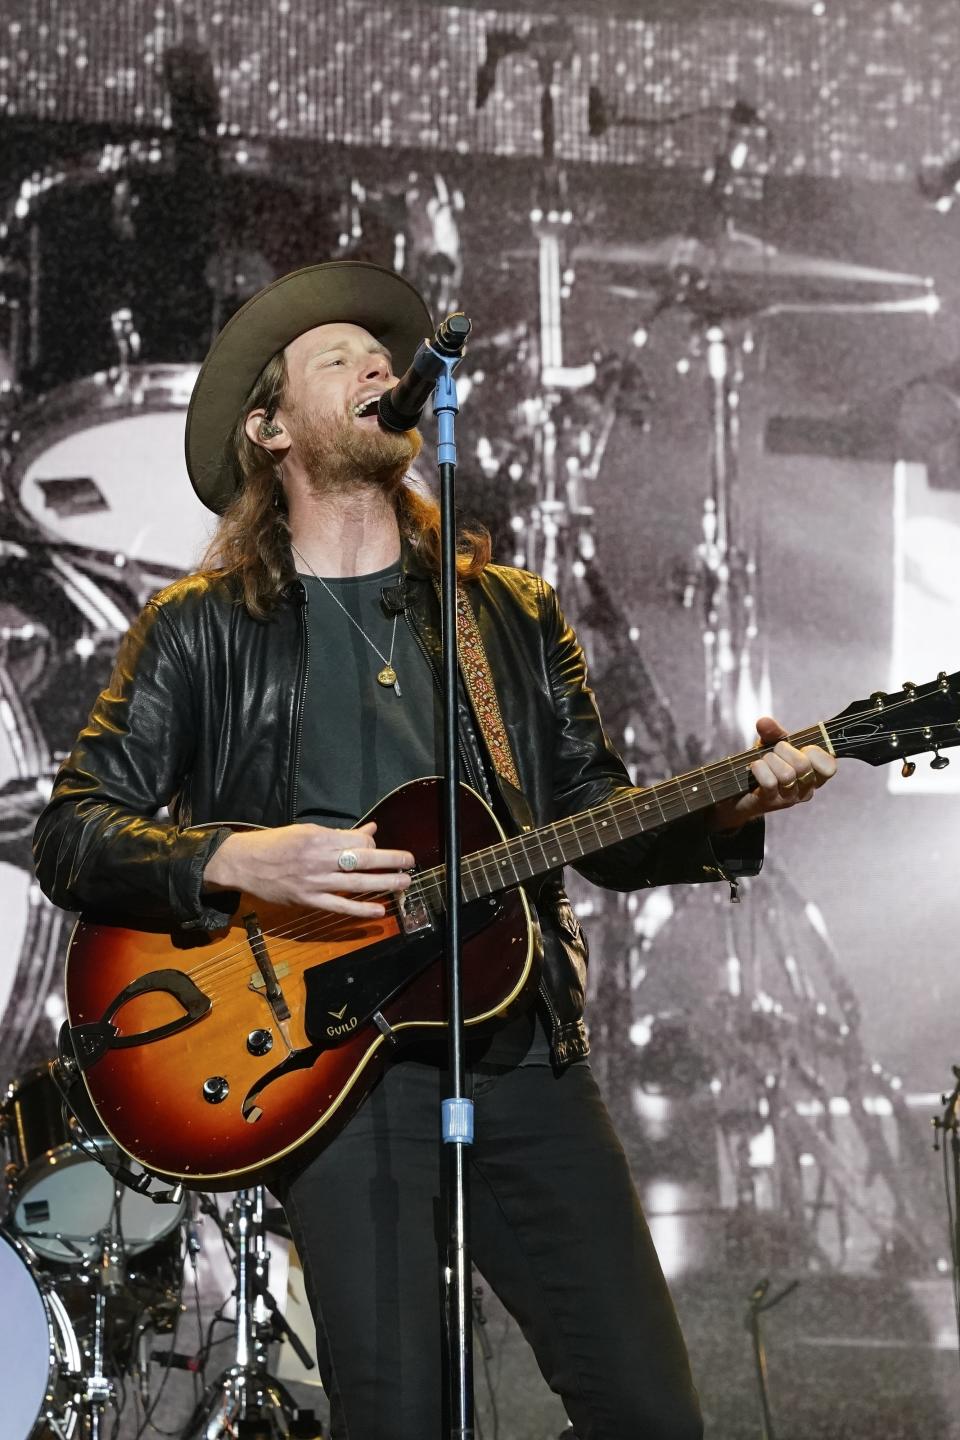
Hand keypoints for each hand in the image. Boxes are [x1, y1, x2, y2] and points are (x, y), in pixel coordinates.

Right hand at [203, 821, 413, 918]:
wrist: (243, 863)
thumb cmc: (275, 844)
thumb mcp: (306, 831)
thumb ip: (339, 833)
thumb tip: (370, 830)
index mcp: (319, 838)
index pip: (357, 841)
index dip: (373, 844)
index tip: (378, 847)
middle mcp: (319, 859)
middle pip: (363, 859)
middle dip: (391, 860)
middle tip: (410, 861)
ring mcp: (315, 881)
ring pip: (356, 883)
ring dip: (384, 883)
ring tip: (404, 883)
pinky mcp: (308, 900)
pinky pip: (339, 906)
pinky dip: (360, 910)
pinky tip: (379, 910)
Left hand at [707, 715, 837, 831]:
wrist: (744, 789)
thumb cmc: (767, 765)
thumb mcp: (773, 745)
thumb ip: (773, 732)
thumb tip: (764, 722)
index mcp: (815, 774)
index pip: (829, 767)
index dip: (815, 753)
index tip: (802, 747)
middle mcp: (806, 789)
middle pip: (803, 766)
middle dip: (784, 750)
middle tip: (775, 750)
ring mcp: (789, 798)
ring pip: (786, 774)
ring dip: (770, 760)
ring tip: (764, 760)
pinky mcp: (771, 802)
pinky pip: (769, 782)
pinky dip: (759, 769)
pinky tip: (755, 767)